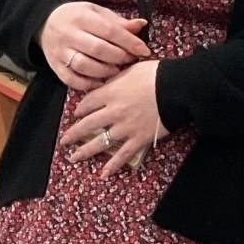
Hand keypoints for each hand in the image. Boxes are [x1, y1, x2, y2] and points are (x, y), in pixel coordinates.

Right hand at [38, 1, 149, 89]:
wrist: (45, 24)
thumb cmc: (77, 17)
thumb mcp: (96, 12)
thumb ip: (117, 22)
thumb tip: (141, 25)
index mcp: (82, 18)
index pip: (110, 31)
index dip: (129, 42)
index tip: (144, 50)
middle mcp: (69, 35)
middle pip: (98, 50)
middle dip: (119, 57)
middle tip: (130, 61)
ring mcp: (61, 52)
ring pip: (84, 66)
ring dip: (104, 71)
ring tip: (116, 71)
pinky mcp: (55, 67)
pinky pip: (71, 80)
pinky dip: (87, 84)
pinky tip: (100, 82)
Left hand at [63, 61, 163, 177]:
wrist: (179, 88)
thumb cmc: (158, 74)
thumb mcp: (133, 69)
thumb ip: (117, 78)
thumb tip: (108, 82)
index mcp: (111, 93)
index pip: (88, 103)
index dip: (80, 109)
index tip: (76, 113)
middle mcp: (114, 112)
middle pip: (87, 125)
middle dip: (73, 133)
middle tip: (64, 140)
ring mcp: (125, 128)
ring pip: (100, 142)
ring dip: (84, 151)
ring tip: (74, 158)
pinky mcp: (139, 139)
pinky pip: (122, 155)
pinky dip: (113, 166)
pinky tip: (103, 174)